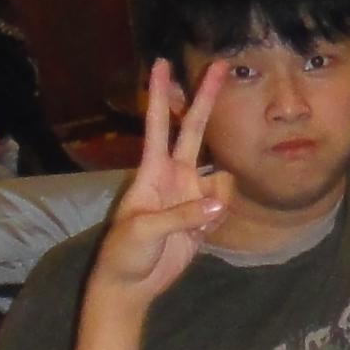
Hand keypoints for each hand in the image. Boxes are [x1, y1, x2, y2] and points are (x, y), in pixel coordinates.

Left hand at [84, 58, 232, 307]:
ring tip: (197, 225)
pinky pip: (224, 206)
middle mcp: (175, 175)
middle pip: (195, 129)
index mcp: (152, 171)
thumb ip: (182, 215)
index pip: (158, 125)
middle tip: (222, 65)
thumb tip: (219, 201)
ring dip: (216, 198)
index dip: (160, 95)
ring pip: (221, 178)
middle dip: (207, 98)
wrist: (132, 286)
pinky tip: (201, 235)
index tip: (161, 64)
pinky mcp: (205, 216)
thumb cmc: (124, 253)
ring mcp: (191, 194)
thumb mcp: (143, 231)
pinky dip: (218, 220)